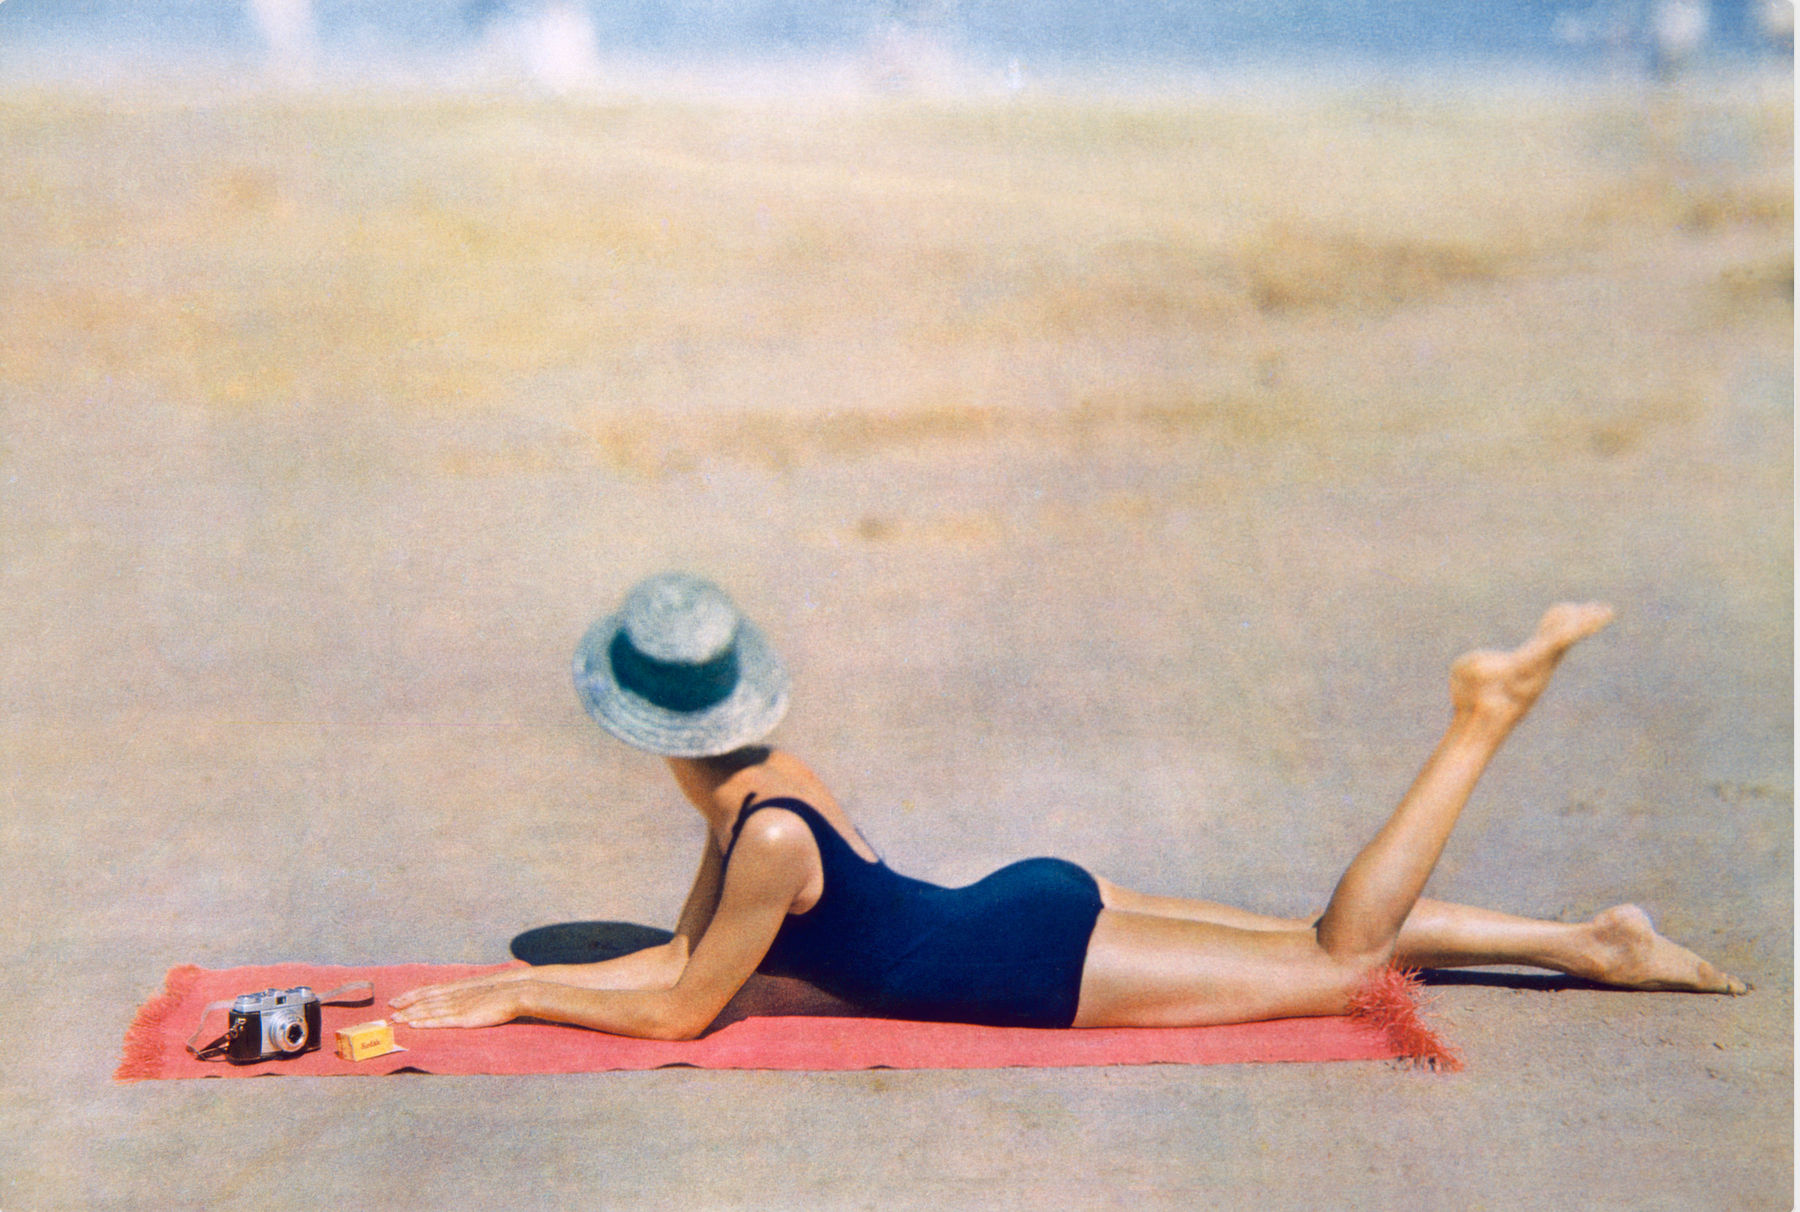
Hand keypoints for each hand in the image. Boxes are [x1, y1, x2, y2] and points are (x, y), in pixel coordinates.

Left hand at [390, 979, 530, 1028]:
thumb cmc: (503, 991)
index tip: (398, 998)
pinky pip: (439, 1021)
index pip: (429, 990)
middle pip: (424, 1000)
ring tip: (394, 1019)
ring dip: (409, 1015)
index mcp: (458, 987)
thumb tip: (461, 996)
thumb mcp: (481, 987)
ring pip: (428, 1011)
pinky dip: (424, 1023)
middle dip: (405, 1005)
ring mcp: (457, 1006)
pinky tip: (413, 1025)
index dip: (412, 995)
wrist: (516, 992)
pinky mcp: (463, 1018)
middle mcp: (454, 995)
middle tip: (389, 1010)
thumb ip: (468, 992)